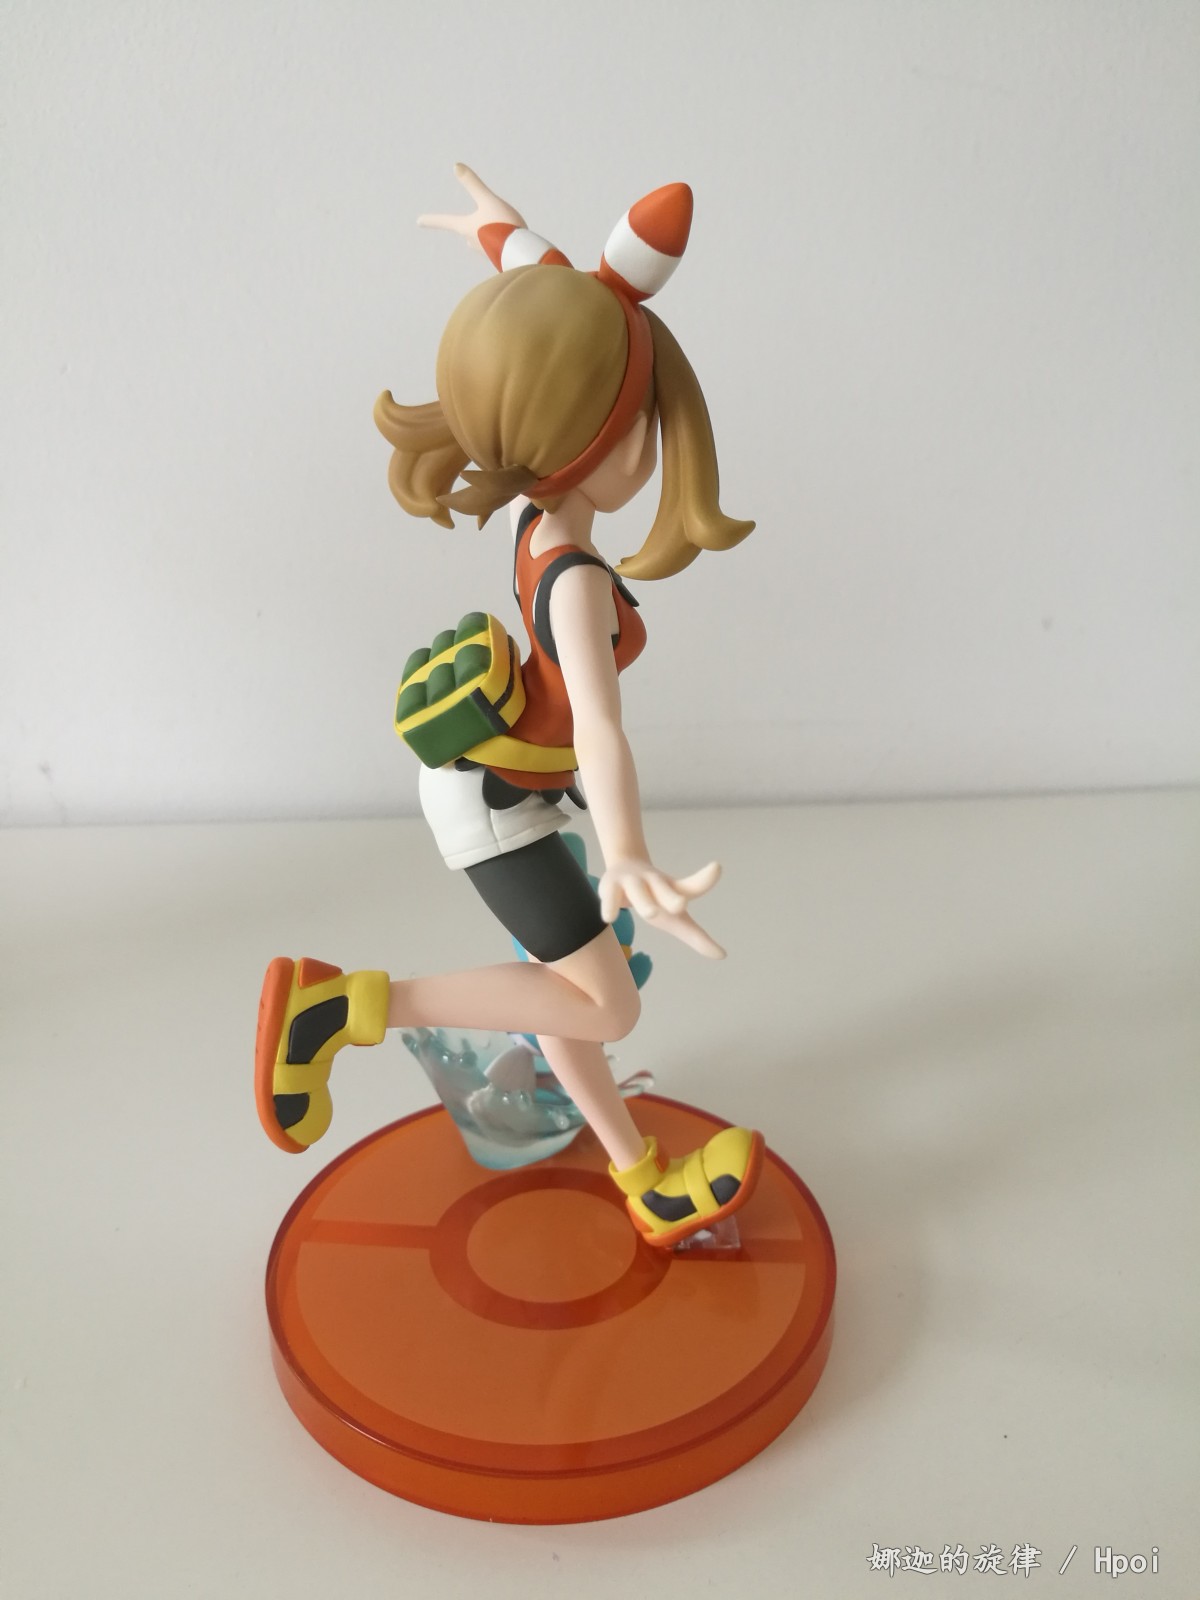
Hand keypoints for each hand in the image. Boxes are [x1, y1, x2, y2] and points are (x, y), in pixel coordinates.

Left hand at [417, 163, 523, 250]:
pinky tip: (510, 241)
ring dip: (489, 234)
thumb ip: (473, 184)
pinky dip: (499, 241)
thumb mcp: (488, 200)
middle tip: (485, 221)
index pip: (445, 221)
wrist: (522, 252)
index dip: (432, 220)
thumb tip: (456, 166)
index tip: (419, 221)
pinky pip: (495, 246)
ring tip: (502, 231)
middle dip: (472, 227)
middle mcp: (472, 241)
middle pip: (467, 231)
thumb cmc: (503, 225)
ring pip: (482, 239)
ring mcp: (484, 251)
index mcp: (466, 227)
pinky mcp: (497, 258)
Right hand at [597, 860, 724, 959]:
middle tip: (681, 905)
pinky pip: (609, 896)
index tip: (717, 867)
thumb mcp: (676, 918)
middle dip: (671, 897)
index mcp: (673, 889)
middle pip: (664, 889)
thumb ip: (697, 937)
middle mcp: (654, 882)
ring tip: (651, 913)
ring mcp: (632, 882)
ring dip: (645, 901)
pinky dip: (609, 905)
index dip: (704, 879)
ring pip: (638, 891)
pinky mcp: (611, 886)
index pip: (691, 886)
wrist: (623, 870)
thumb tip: (723, 956)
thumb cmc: (655, 898)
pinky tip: (609, 918)